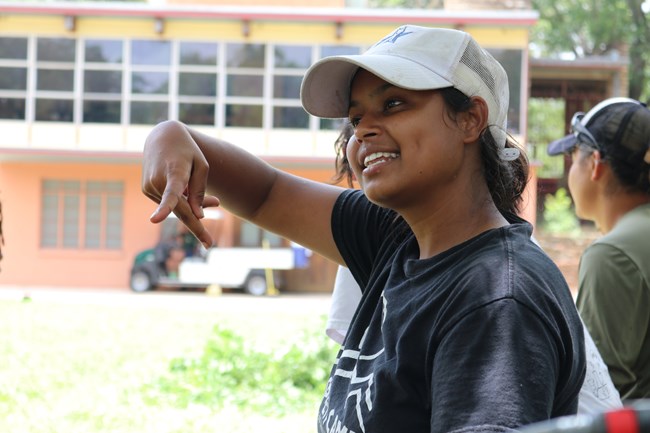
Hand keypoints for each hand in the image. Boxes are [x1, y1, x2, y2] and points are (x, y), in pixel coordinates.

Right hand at [141, 121, 218, 248]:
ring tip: (216, 201)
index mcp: (174, 173)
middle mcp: (158, 181)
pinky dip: (183, 203)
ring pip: (177, 208)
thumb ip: (199, 190)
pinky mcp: (146, 190)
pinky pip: (170, 204)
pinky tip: (191, 192)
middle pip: (179, 211)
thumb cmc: (187, 151)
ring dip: (195, 208)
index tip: (155, 220)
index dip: (164, 208)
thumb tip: (197, 216)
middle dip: (196, 228)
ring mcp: (149, 187)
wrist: (162, 136)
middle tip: (209, 243)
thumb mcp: (201, 165)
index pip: (170, 193)